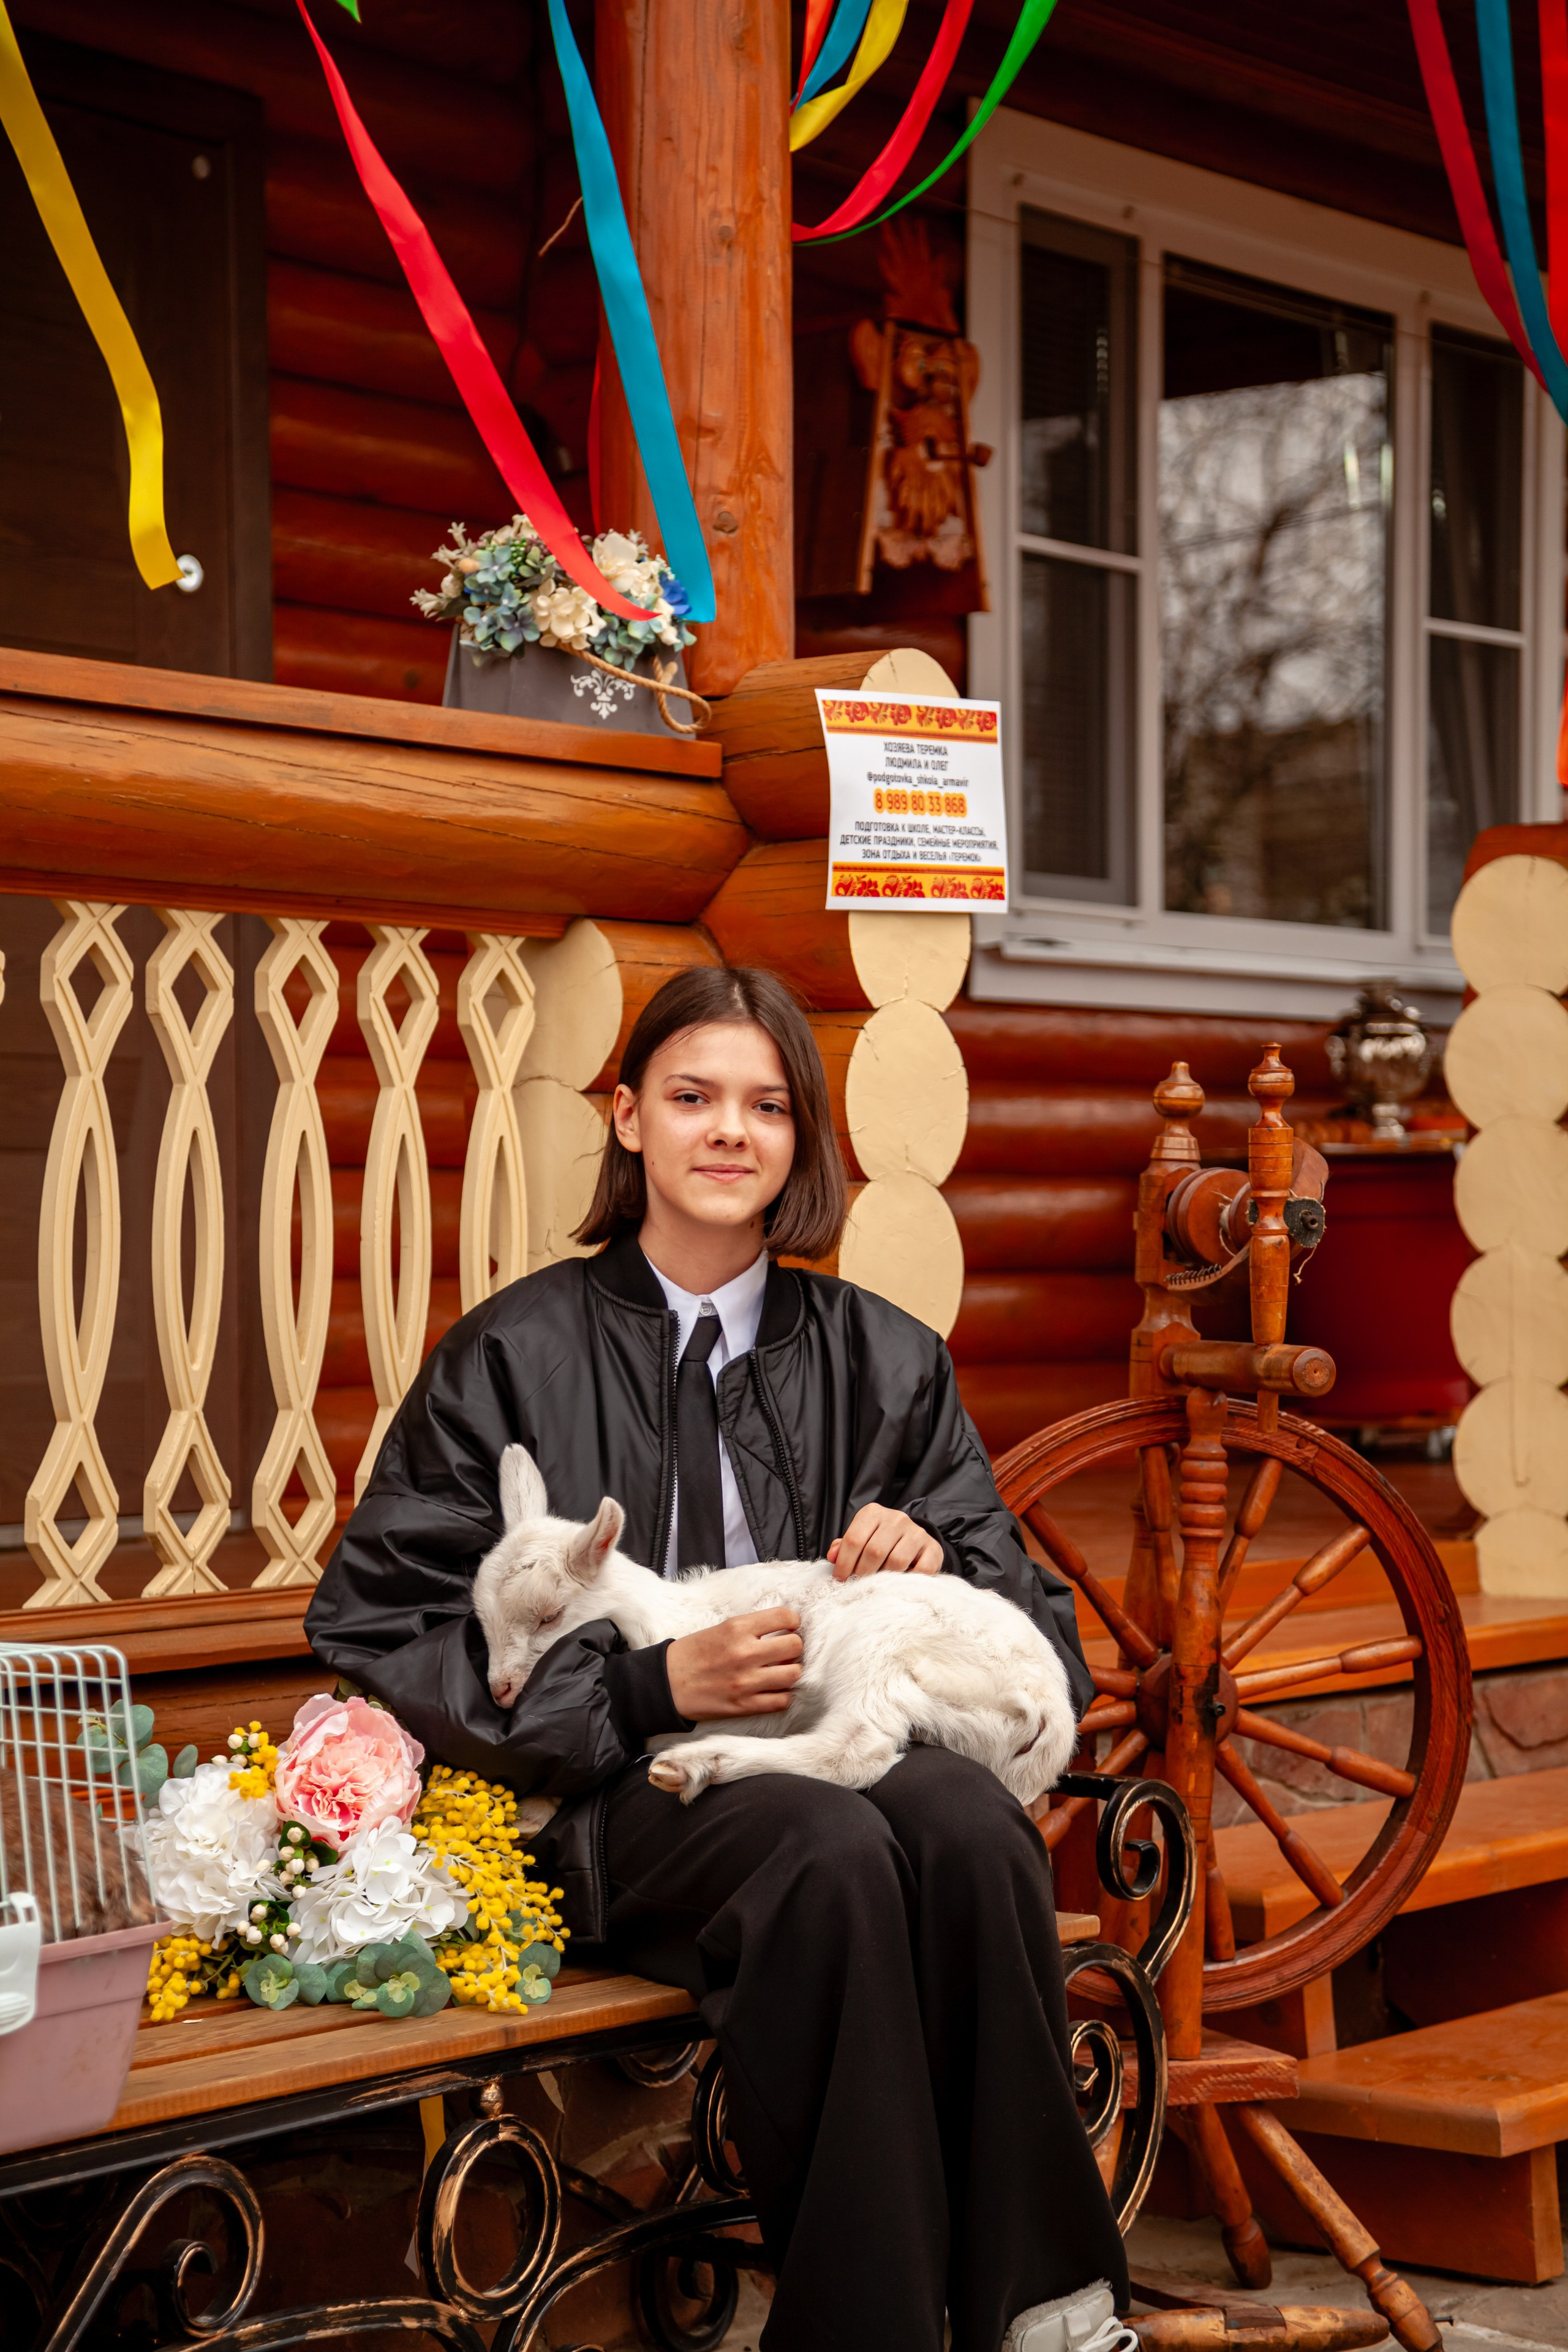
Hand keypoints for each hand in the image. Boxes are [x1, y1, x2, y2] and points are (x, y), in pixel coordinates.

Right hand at [666, 1608, 802, 1719]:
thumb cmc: (693, 1654)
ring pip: (793, 1674)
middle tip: (785, 1650)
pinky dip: (784, 1695)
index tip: (790, 1627)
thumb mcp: (721, 1628)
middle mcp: (745, 1653)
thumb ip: (751, 1628)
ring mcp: (746, 1682)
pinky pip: (782, 1701)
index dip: (793, 1621)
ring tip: (781, 1670)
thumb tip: (785, 1630)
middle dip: (794, 1647)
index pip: (785, 1617)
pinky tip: (774, 1689)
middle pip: (794, 1646)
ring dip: (791, 1671)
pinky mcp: (744, 1706)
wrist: (667, 1684)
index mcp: (737, 1628)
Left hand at [828, 1504, 942, 1580]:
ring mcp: (916, 1532)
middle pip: (874, 1551)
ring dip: (884, 1578)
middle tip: (858, 1584)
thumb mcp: (861, 1538)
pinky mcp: (932, 1548)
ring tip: (877, 1583)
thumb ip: (844, 1547)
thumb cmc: (880, 1542)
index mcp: (873, 1513)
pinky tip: (900, 1583)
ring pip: (896, 1561)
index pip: (854, 1539)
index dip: (844, 1563)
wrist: (914, 1540)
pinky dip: (908, 1581)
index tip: (840, 1579)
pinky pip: (920, 1570)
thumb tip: (833, 1556)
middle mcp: (896, 1518)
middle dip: (862, 1572)